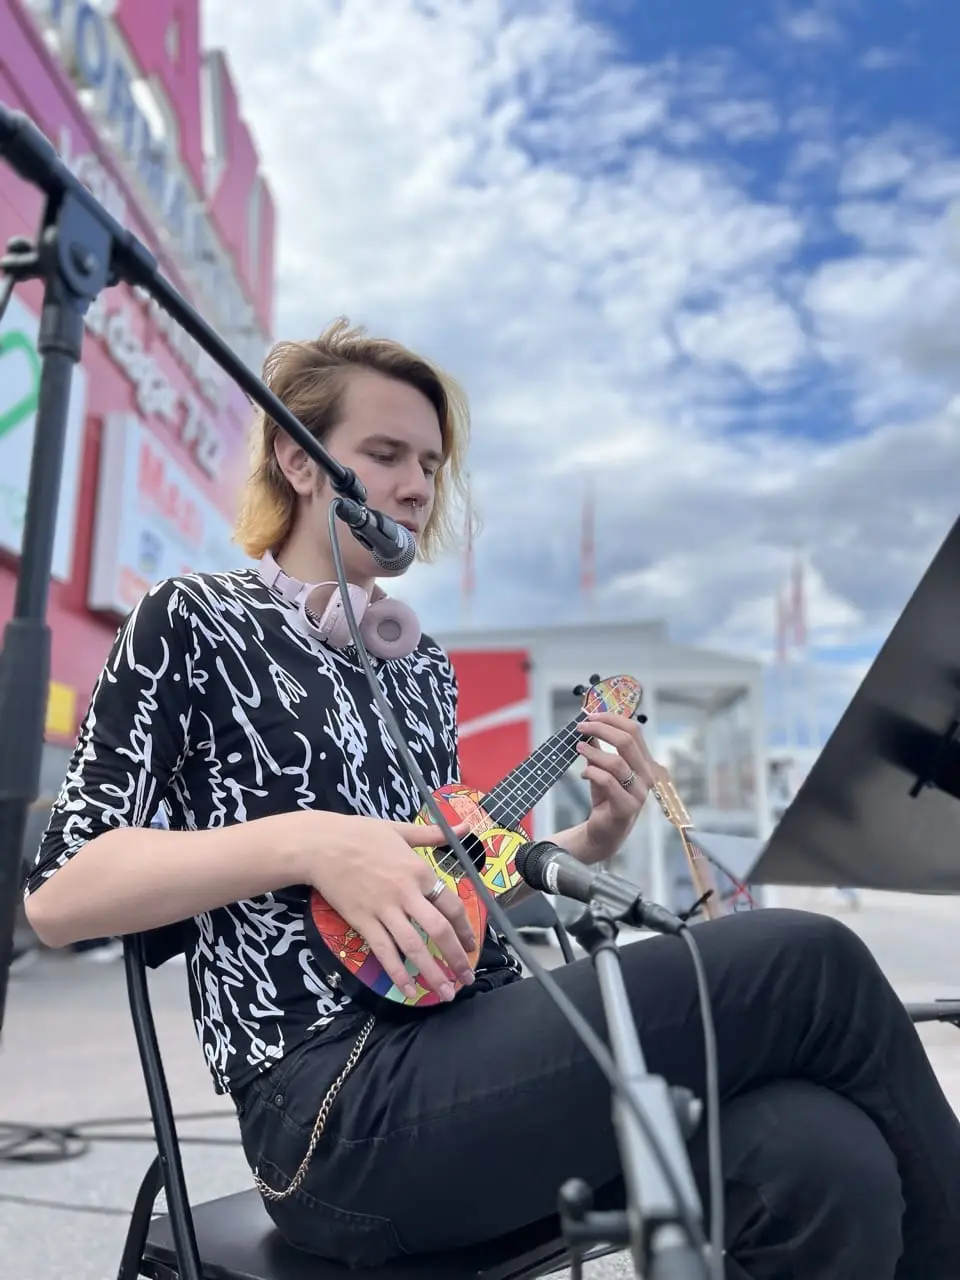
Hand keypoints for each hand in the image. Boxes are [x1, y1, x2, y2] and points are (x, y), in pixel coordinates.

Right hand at [303, 812, 476, 1001]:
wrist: (321, 845)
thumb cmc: (361, 833)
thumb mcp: (400, 830)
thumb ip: (433, 834)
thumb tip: (465, 826)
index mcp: (419, 871)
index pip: (451, 905)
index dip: (465, 929)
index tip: (473, 945)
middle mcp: (406, 894)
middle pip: (438, 930)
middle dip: (456, 957)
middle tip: (467, 978)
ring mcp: (384, 910)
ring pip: (414, 947)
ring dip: (433, 973)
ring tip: (446, 993)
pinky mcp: (363, 922)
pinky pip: (384, 952)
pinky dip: (398, 973)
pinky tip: (409, 990)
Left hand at [575, 711, 656, 859]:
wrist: (604, 832)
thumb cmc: (606, 799)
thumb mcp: (601, 769)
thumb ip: (598, 749)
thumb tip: (588, 725)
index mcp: (644, 762)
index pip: (634, 731)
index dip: (612, 719)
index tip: (591, 716)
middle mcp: (646, 776)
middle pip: (627, 741)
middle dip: (601, 729)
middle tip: (581, 727)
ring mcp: (639, 793)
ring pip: (617, 762)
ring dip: (593, 752)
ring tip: (578, 748)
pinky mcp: (626, 807)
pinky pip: (608, 782)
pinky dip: (592, 772)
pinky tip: (584, 774)